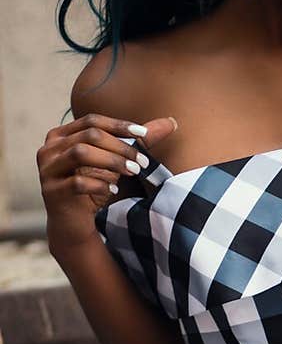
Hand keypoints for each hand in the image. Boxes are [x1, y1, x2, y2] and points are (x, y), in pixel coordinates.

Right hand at [38, 113, 177, 254]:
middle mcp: (49, 148)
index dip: (119, 125)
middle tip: (141, 161)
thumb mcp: (115, 162)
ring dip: (112, 161)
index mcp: (61, 135)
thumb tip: (171, 123)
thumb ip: (138, 142)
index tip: (144, 134)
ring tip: (133, 172)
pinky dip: (99, 184)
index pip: (92, 120)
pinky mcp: (51, 191)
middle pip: (89, 135)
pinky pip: (76, 182)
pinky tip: (114, 189)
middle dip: (120, 147)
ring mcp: (47, 170)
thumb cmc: (94, 187)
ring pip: (80, 153)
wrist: (73, 223)